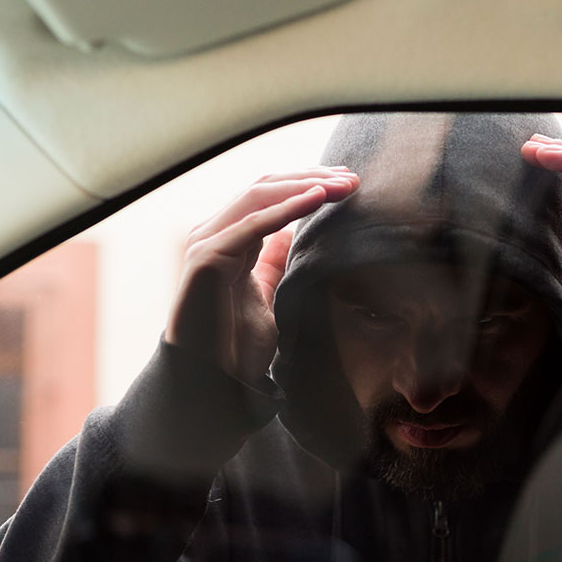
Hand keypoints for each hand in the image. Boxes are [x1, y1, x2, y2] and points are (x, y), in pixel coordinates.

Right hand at [165, 167, 357, 382]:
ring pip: (260, 195)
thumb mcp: (266, 298)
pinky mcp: (208, 257)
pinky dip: (287, 208)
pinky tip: (317, 198)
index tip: (348, 184)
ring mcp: (207, 242)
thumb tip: (289, 237)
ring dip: (306, 185)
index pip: (269, 195)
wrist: (211, 383)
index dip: (307, 183)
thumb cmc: (235, 348)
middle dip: (312, 177)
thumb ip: (273, 266)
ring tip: (344, 184)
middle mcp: (214, 233)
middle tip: (354, 178)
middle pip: (266, 187)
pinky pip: (253, 224)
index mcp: (228, 239)